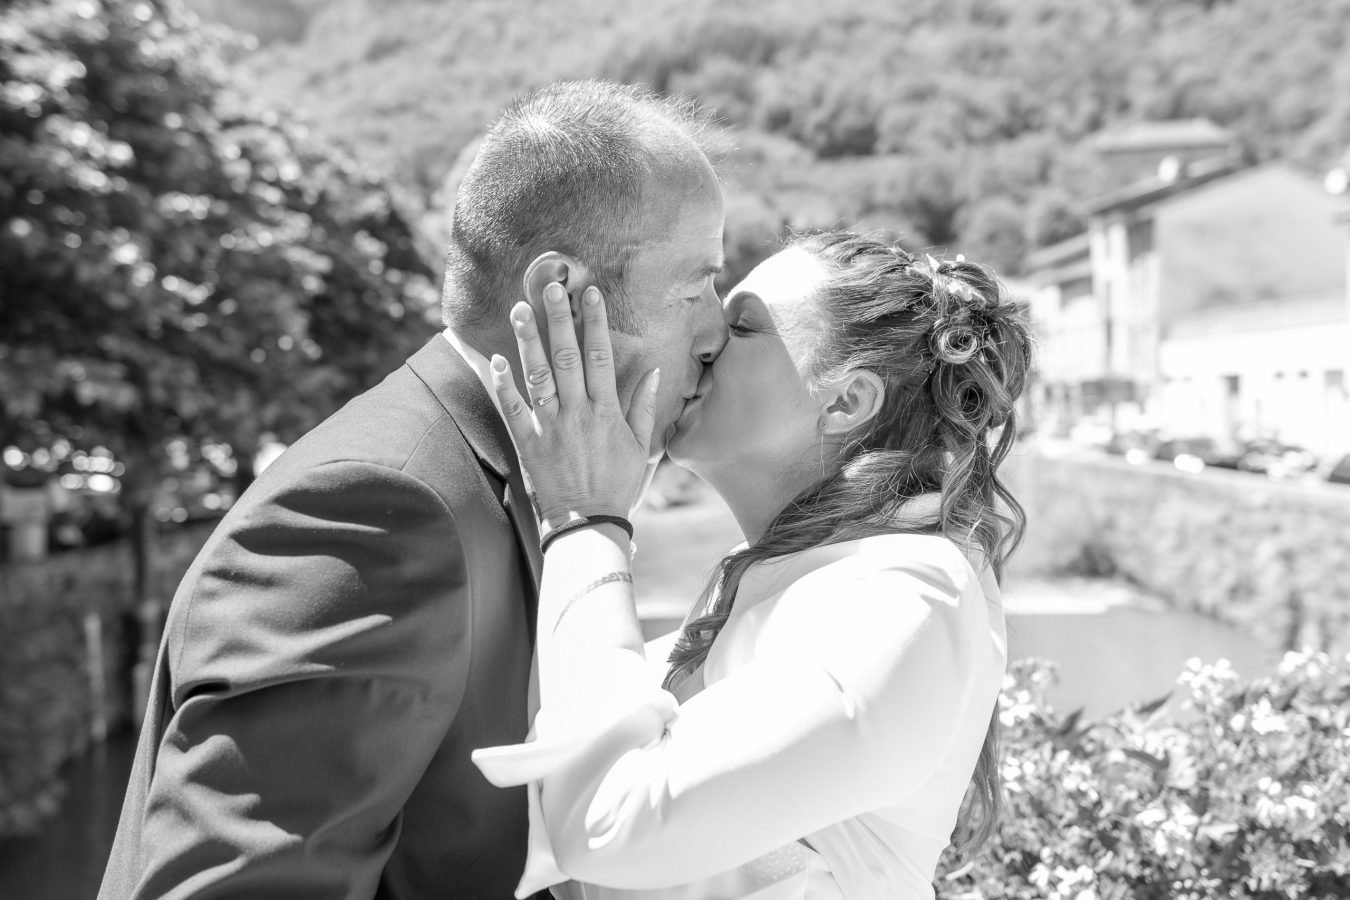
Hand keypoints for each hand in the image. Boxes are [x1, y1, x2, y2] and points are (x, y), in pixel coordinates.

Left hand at [491, 282, 659, 529]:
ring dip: (528, 341)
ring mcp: (552, 428)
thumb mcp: (641, 447)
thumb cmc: (617, 486)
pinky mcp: (529, 444)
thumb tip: (655, 372)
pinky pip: (513, 410)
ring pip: (538, 376)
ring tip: (519, 309)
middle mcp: (578, 414)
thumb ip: (646, 408)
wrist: (589, 525)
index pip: (601, 357)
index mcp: (607, 412)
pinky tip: (496, 359)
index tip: (591, 293)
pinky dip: (504, 385)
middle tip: (552, 287)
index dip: (596, 322)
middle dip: (560, 318)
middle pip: (567, 357)